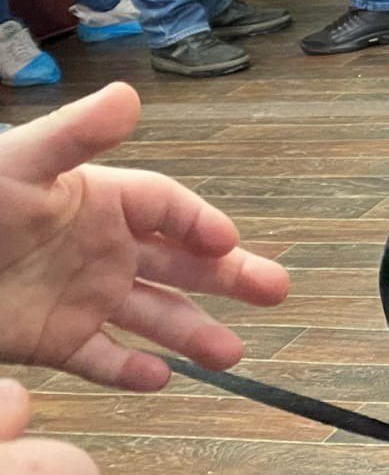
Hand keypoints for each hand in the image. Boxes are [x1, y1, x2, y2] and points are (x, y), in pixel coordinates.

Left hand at [0, 83, 289, 390]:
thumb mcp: (18, 163)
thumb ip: (74, 136)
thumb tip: (128, 95)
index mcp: (97, 200)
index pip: (166, 208)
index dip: (199, 222)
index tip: (228, 240)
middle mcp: (101, 248)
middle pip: (179, 262)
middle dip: (229, 277)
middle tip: (277, 291)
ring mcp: (80, 296)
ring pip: (152, 315)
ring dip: (193, 332)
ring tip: (233, 355)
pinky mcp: (51, 340)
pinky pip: (101, 357)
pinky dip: (130, 369)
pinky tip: (160, 379)